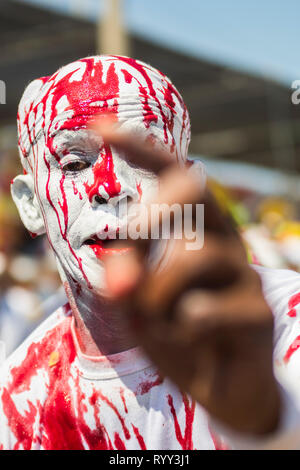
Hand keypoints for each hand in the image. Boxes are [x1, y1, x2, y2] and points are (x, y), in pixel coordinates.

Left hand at [97, 122, 280, 435]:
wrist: (221, 384)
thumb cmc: (177, 331)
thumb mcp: (139, 302)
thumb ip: (125, 277)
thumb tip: (116, 271)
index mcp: (196, 230)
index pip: (173, 176)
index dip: (140, 149)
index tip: (99, 128)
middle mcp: (223, 240)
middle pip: (193, 191)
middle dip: (149, 217)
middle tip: (127, 251)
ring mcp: (244, 275)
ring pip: (194, 255)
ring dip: (155, 291)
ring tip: (153, 319)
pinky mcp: (258, 315)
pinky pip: (207, 310)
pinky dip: (180, 328)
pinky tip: (185, 337)